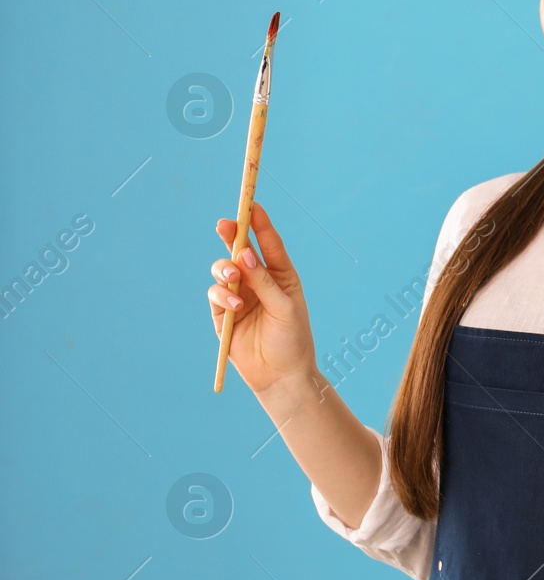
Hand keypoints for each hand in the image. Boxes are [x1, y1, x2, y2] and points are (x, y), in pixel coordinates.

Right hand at [208, 203, 316, 394]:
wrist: (281, 376)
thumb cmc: (292, 340)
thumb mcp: (285, 307)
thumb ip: (263, 281)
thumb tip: (244, 254)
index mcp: (282, 276)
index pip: (269, 244)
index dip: (259, 223)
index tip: (251, 204)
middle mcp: (259, 282)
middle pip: (240, 251)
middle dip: (232, 236)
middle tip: (224, 224)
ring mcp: (239, 296)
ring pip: (223, 270)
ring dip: (224, 268)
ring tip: (232, 276)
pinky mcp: (223, 314)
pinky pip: (215, 294)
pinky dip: (221, 294)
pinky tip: (233, 304)